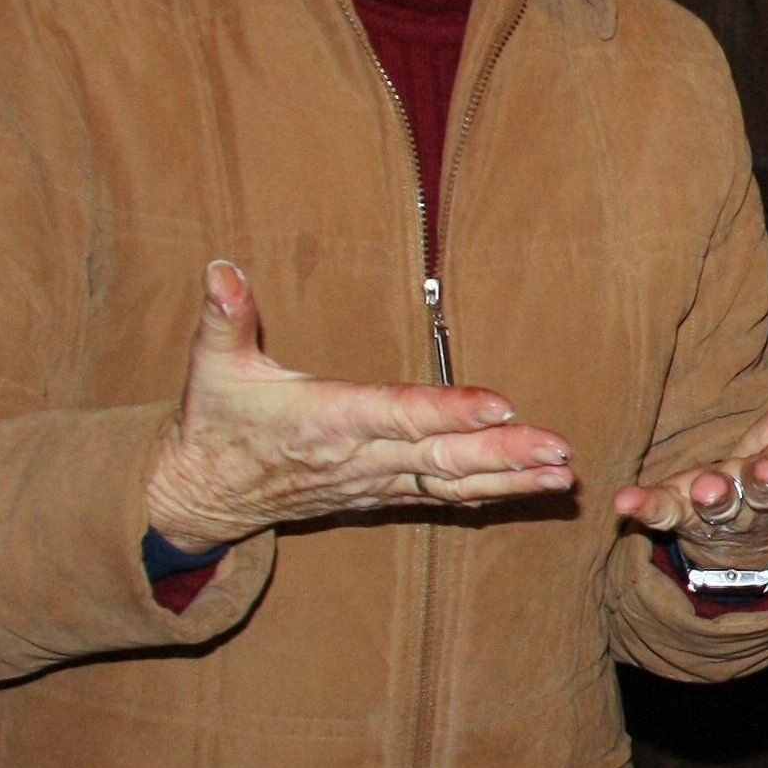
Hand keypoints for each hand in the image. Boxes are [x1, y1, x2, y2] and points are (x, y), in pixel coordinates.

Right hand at [143, 260, 573, 546]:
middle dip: (504, 455)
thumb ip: (224, 318)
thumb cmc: (215, 419)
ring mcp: (374, 482)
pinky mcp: (382, 495)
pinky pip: (444, 499)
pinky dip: (491, 495)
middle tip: (561, 450)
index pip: (397, 413)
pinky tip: (533, 489)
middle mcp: (359, 457)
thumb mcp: (211, 366)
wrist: (202, 494)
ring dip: (511, 481)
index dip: (450, 411)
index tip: (503, 405)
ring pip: (453, 485)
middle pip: (442, 457)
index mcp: (326, 420)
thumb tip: (219, 269)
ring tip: (565, 475)